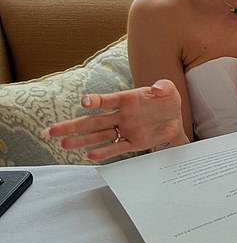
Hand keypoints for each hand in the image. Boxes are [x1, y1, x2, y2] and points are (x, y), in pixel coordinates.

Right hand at [42, 79, 186, 160]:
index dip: (96, 101)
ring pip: (99, 136)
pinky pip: (117, 148)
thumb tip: (156, 89)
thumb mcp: (169, 90)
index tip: (85, 102)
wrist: (176, 119)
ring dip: (82, 140)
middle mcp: (122, 115)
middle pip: (94, 121)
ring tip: (63, 144)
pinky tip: (89, 155)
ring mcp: (126, 129)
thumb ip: (163, 87)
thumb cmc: (167, 101)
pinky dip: (105, 152)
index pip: (108, 100)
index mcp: (128, 100)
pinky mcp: (134, 142)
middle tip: (52, 130)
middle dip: (73, 125)